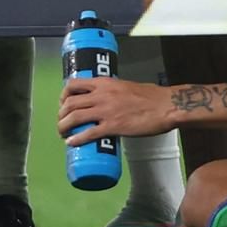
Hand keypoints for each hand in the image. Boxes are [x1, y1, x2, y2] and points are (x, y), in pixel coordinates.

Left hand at [58, 76, 175, 142]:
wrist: (166, 106)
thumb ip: (113, 92)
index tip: (63, 104)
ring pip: (74, 118)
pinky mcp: (113, 126)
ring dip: (63, 127)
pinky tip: (71, 143)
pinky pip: (88, 134)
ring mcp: (106, 111)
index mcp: (105, 83)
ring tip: (63, 134)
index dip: (63, 95)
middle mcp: (101, 95)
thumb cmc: (151, 96)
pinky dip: (76, 139)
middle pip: (70, 103)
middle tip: (62, 123)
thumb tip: (105, 100)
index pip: (73, 84)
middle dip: (61, 115)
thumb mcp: (126, 86)